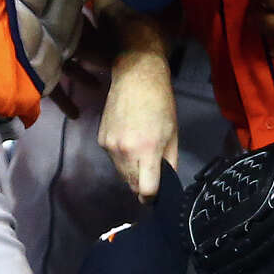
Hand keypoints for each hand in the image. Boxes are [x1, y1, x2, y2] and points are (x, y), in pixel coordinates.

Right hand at [98, 47, 176, 202]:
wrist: (136, 76)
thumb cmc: (161, 103)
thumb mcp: (173, 133)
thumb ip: (170, 162)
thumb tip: (166, 183)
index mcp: (147, 150)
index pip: (146, 191)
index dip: (152, 197)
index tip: (156, 194)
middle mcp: (125, 152)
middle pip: (131, 185)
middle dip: (142, 183)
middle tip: (151, 169)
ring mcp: (110, 146)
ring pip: (121, 174)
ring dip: (131, 171)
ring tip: (140, 150)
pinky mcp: (100, 139)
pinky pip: (113, 159)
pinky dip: (121, 157)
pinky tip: (129, 139)